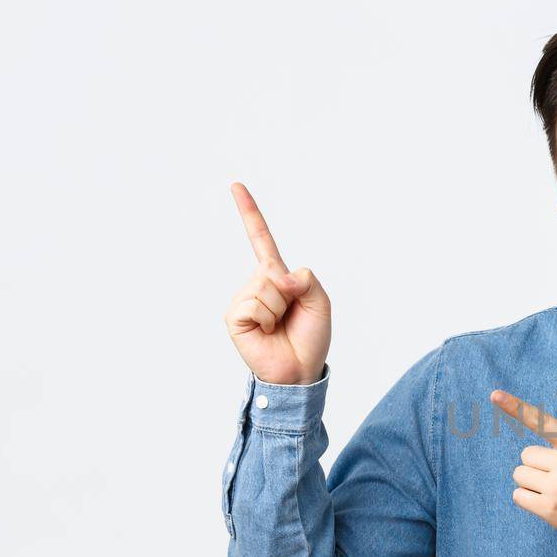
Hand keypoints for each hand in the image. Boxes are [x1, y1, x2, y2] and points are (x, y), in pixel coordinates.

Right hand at [223, 181, 331, 385]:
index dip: (249, 213)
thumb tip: (278, 277)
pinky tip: (267, 332)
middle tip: (291, 316)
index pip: (261, 239)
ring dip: (279, 309)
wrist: (299, 370)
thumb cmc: (310, 336)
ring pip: (264, 287)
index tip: (236, 186)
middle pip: (272, 268)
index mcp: (276, 276)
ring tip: (279, 326)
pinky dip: (267, 318)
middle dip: (291, 293)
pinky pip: (254, 304)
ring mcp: (244, 299)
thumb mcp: (321, 301)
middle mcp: (256, 284)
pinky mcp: (235, 317)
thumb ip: (306, 279)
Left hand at [490, 389, 556, 555]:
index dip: (516, 407)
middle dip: (535, 467)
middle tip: (556, 480)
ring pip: (520, 475)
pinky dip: (528, 500)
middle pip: (526, 455)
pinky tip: (548, 506)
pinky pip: (519, 496)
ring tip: (555, 494)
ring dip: (531, 484)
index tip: (495, 395)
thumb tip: (532, 454)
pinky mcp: (551, 509)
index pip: (544, 422)